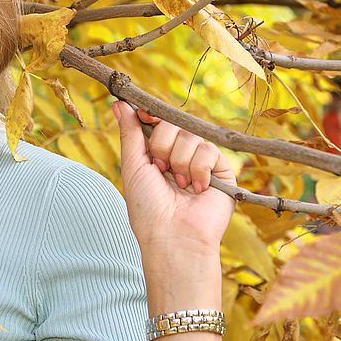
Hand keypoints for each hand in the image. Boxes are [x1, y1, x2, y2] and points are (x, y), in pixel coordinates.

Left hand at [111, 100, 235, 255]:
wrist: (174, 237)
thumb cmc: (148, 208)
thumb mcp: (133, 167)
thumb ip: (130, 133)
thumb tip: (119, 103)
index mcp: (157, 154)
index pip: (157, 121)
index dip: (151, 114)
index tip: (144, 114)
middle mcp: (179, 155)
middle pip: (173, 123)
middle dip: (162, 145)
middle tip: (160, 170)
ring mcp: (200, 162)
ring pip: (190, 135)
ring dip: (179, 161)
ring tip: (179, 185)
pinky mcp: (221, 170)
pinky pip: (209, 149)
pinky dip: (198, 169)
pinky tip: (197, 189)